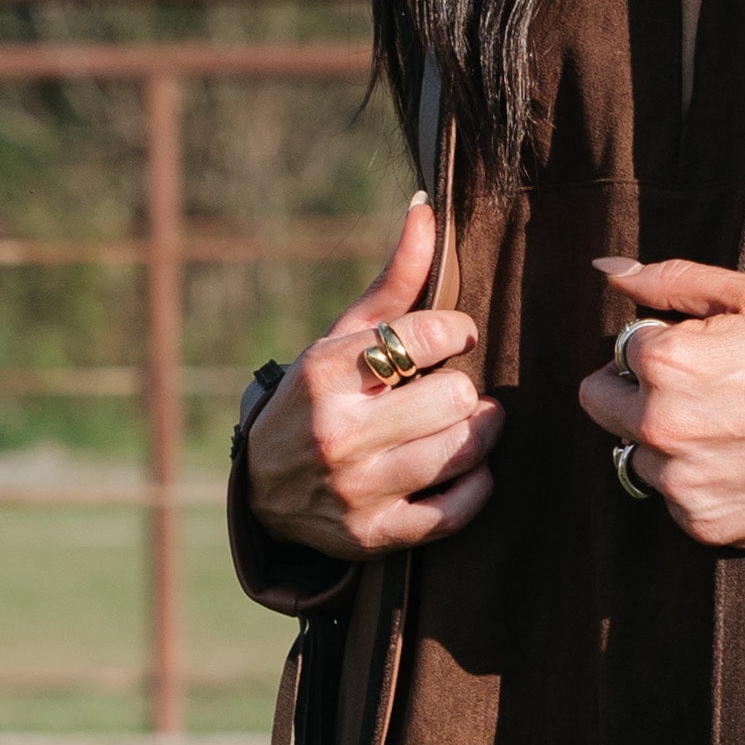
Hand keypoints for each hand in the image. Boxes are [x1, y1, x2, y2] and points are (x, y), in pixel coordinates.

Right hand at [242, 194, 503, 562]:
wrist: (265, 492)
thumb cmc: (320, 398)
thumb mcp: (342, 338)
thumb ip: (394, 280)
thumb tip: (427, 208)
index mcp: (325, 372)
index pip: (426, 335)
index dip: (457, 331)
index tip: (455, 338)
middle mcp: (337, 432)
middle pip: (454, 396)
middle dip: (464, 389)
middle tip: (455, 391)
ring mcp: (355, 489)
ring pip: (461, 450)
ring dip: (479, 433)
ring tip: (469, 423)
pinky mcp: (373, 535)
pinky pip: (455, 511)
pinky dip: (476, 488)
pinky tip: (468, 470)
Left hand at [580, 255, 744, 551]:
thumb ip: (673, 279)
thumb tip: (608, 270)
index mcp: (665, 362)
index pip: (619, 351)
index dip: (658, 350)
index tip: (700, 359)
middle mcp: (659, 424)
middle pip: (604, 405)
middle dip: (637, 395)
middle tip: (699, 396)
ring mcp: (678, 480)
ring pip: (636, 456)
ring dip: (666, 444)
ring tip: (728, 433)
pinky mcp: (699, 522)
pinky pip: (672, 499)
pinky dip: (696, 485)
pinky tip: (740, 466)